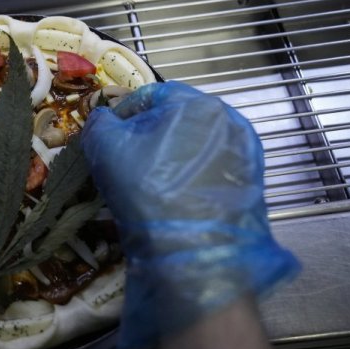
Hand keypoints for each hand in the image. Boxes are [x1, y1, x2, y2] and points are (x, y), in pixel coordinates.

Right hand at [81, 81, 298, 348]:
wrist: (196, 253)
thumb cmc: (148, 190)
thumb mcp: (106, 149)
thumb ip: (98, 123)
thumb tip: (103, 118)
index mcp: (196, 102)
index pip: (149, 96)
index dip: (121, 116)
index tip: (106, 141)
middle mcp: (229, 120)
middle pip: (174, 120)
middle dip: (147, 137)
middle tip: (126, 164)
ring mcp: (244, 153)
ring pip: (193, 145)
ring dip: (169, 157)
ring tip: (150, 184)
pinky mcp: (251, 183)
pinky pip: (210, 169)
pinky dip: (190, 177)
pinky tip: (175, 199)